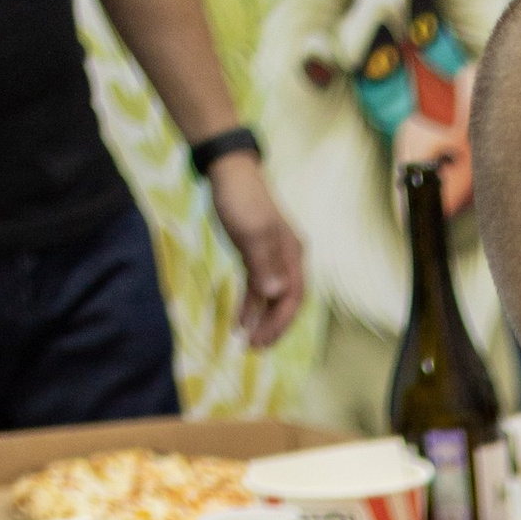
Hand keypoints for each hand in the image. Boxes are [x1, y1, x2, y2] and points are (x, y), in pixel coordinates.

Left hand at [206, 151, 303, 347]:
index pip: (293, 298)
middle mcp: (287, 258)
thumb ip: (263, 264)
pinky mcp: (255, 253)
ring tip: (247, 340)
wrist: (228, 170)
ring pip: (271, 296)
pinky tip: (240, 318)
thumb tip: (275, 294)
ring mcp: (272, 256)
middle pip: (285, 301)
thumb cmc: (241, 199)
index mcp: (292, 254)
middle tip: (254, 348)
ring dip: (260, 319)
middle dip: (272, 327)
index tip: (262, 341)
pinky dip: (250, 303)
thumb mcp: (251, 231)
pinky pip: (257, 285)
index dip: (280, 323)